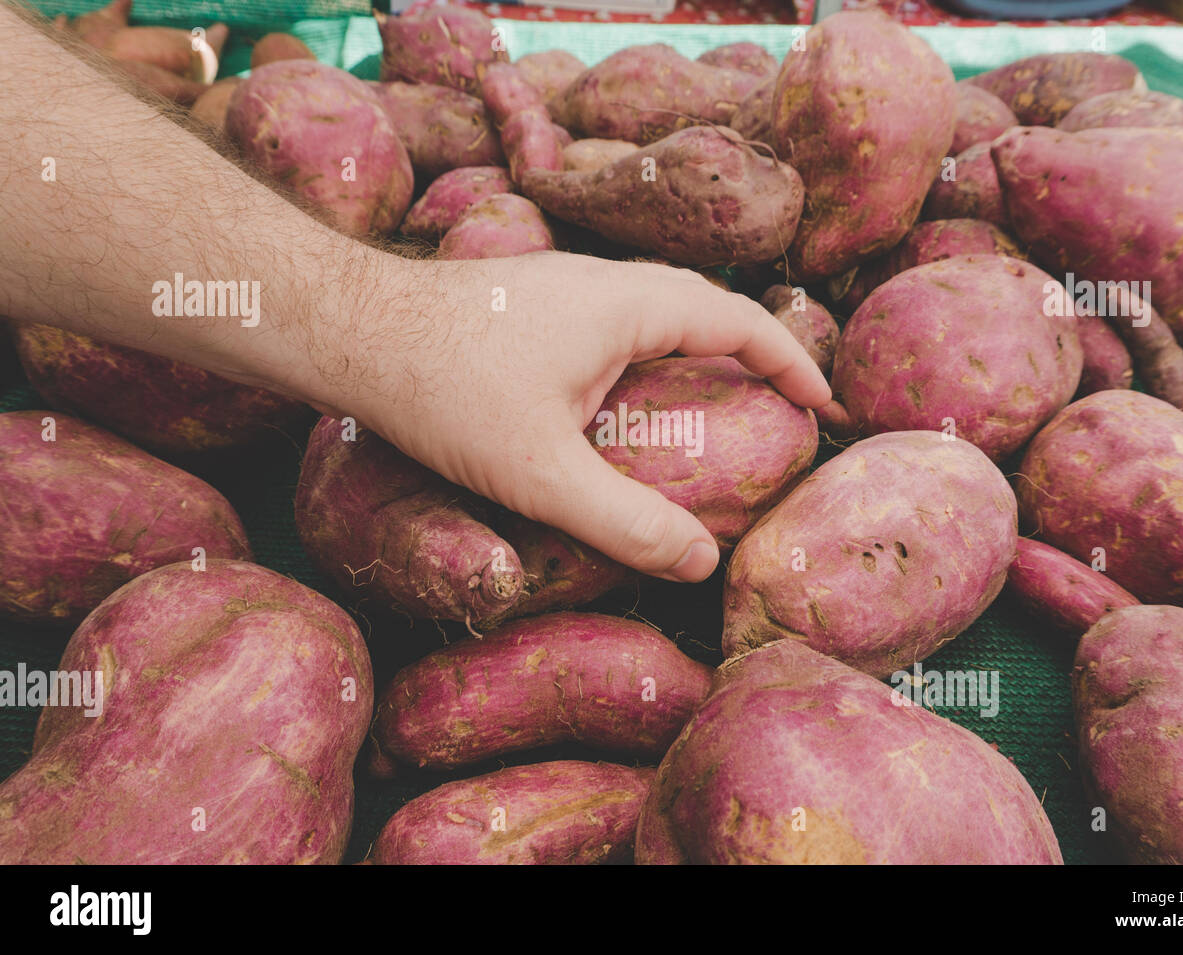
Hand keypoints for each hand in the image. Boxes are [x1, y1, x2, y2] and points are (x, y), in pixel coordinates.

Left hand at [339, 251, 830, 582]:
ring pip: (656, 312)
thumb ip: (626, 522)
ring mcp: (564, 287)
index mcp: (629, 306)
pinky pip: (615, 323)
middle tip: (778, 414)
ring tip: (712, 414)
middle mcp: (605, 283)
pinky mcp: (531, 304)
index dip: (793, 366)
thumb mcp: (543, 473)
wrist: (347, 330)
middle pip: (706, 310)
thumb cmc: (444, 390)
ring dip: (696, 355)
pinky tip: (622, 407)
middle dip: (753, 359)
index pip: (741, 323)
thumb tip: (702, 564)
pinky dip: (647, 358)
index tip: (824, 409)